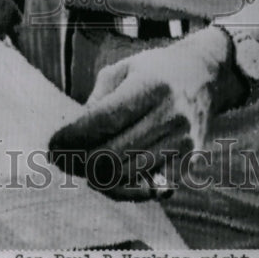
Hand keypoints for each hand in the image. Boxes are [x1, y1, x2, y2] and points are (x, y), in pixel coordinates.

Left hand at [49, 26, 239, 199]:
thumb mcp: (123, 70)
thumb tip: (74, 138)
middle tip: (62, 160)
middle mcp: (170, 115)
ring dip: (97, 177)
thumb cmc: (155, 71)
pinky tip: (109, 176)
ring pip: (127, 176)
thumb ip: (97, 101)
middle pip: (112, 154)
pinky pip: (148, 187)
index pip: (103, 120)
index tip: (52, 145)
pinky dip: (123, 187)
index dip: (72, 137)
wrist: (206, 75)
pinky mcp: (189, 161)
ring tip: (81, 167)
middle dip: (79, 162)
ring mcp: (183, 141)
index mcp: (150, 86)